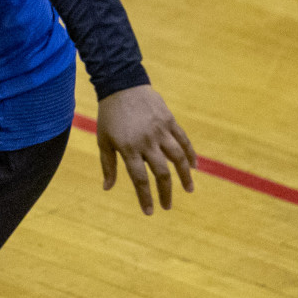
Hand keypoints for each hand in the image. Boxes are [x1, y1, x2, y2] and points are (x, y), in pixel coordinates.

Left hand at [96, 85, 196, 214]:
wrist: (121, 85)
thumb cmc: (109, 116)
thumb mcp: (103, 140)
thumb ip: (107, 165)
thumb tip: (107, 188)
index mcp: (128, 148)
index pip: (139, 179)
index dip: (145, 197)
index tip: (150, 212)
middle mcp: (146, 141)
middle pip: (161, 173)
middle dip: (166, 192)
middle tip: (168, 206)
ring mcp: (160, 130)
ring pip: (177, 158)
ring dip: (185, 176)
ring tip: (188, 189)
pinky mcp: (169, 120)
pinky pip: (183, 140)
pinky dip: (191, 154)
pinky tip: (195, 166)